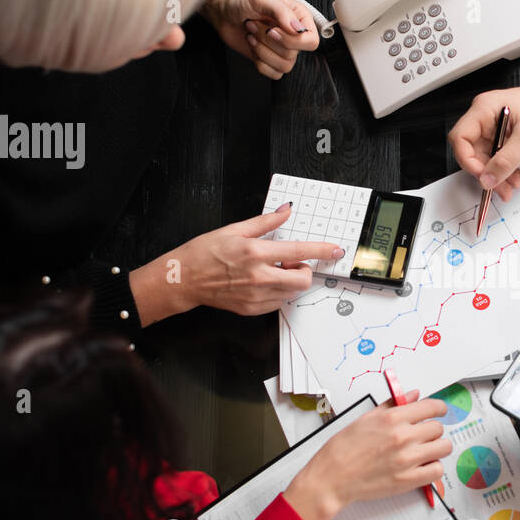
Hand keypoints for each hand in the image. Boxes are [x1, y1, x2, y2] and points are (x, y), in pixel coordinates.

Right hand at [129, 205, 343, 322]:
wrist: (184, 279)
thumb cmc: (204, 252)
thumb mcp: (234, 230)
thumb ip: (265, 222)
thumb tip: (285, 211)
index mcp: (255, 253)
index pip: (299, 252)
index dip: (322, 251)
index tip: (336, 250)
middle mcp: (259, 277)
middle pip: (303, 279)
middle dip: (304, 270)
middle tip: (289, 263)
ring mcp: (256, 296)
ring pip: (292, 292)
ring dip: (290, 281)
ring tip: (270, 271)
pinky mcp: (252, 309)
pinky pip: (278, 302)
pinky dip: (278, 292)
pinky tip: (261, 282)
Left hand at [202, 0, 318, 78]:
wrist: (224, 13)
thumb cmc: (242, 2)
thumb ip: (281, 11)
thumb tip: (297, 29)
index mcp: (299, 18)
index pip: (311, 41)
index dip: (292, 41)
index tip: (272, 30)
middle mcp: (294, 35)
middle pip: (293, 54)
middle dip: (267, 41)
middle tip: (253, 25)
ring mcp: (283, 49)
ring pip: (284, 66)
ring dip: (262, 51)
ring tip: (251, 35)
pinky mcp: (272, 61)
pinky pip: (274, 74)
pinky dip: (260, 63)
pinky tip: (253, 47)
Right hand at [285, 394, 451, 519]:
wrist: (332, 477)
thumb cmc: (344, 449)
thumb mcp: (366, 418)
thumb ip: (393, 405)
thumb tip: (414, 395)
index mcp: (392, 418)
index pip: (432, 407)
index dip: (439, 409)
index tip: (439, 412)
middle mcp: (402, 437)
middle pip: (438, 428)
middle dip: (432, 430)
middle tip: (423, 435)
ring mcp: (407, 459)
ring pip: (443, 448)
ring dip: (437, 448)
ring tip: (426, 451)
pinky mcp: (408, 480)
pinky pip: (437, 470)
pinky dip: (433, 468)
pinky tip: (423, 466)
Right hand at [447, 77, 519, 199]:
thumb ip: (505, 162)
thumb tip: (487, 178)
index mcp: (484, 109)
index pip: (460, 138)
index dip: (467, 160)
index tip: (482, 175)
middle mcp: (486, 117)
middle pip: (473, 152)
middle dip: (487, 172)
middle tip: (500, 187)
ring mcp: (495, 126)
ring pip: (486, 158)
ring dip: (498, 174)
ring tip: (514, 184)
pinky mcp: (504, 135)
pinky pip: (498, 156)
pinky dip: (506, 169)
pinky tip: (517, 176)